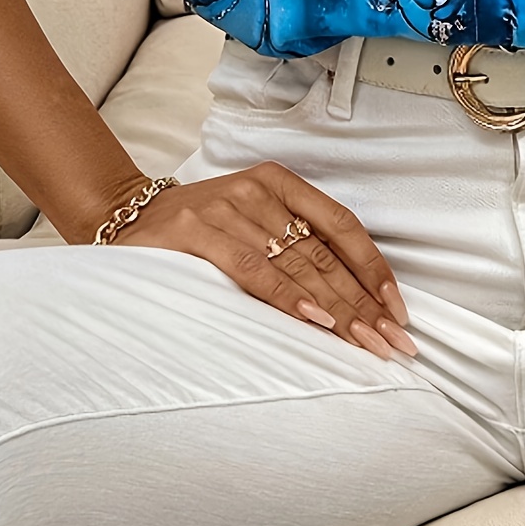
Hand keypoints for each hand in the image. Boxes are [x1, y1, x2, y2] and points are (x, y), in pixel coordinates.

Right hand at [112, 162, 416, 361]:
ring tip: (366, 343)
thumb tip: (355, 302)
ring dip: (337, 311)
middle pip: (325, 254)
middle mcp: (257, 191)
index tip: (398, 310)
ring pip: (296, 265)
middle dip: (364, 304)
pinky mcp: (194, 232)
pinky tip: (315, 321)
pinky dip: (286, 297)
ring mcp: (225, 208)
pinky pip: (252, 270)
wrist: (126, 217)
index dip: (373, 269)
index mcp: (279, 182)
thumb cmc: (200, 233)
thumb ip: (295, 249)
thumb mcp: (252, 226)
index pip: (342, 225)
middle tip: (394, 343)